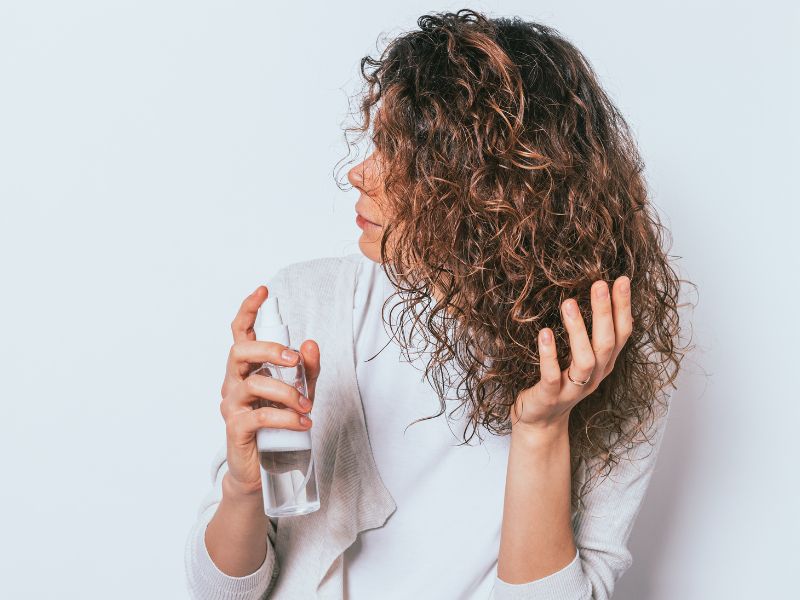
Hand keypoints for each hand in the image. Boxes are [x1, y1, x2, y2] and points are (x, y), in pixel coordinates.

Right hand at [218, 285, 321, 495]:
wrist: (265, 469)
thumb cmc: (279, 424)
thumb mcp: (301, 392)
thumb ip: (307, 369)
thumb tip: (311, 344)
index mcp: (247, 368)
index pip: (240, 333)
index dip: (248, 310)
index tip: (263, 291)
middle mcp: (233, 382)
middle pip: (239, 351)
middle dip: (269, 350)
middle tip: (294, 360)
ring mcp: (232, 405)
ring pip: (253, 384)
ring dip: (286, 392)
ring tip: (307, 406)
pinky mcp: (236, 429)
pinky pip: (259, 416)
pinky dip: (285, 417)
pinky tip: (302, 423)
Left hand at [511, 276, 632, 430]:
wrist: (540, 421)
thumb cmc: (559, 380)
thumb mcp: (579, 357)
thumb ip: (588, 333)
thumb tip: (594, 295)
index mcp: (604, 363)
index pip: (621, 333)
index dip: (623, 308)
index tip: (621, 280)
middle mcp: (594, 376)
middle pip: (606, 343)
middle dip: (605, 313)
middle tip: (599, 284)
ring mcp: (573, 388)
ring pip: (584, 360)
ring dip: (578, 331)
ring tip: (569, 303)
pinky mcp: (550, 396)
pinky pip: (552, 375)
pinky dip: (549, 354)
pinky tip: (545, 333)